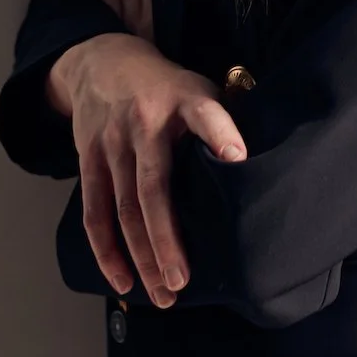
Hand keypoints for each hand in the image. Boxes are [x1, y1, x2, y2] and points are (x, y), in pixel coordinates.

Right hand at [47, 31, 246, 308]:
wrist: (101, 60)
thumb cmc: (167, 87)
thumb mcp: (199, 87)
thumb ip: (226, 120)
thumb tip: (268, 165)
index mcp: (184, 100)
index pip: (204, 114)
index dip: (219, 133)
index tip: (237, 156)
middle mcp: (144, 123)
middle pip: (153, 188)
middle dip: (165, 239)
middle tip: (181, 281)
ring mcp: (112, 143)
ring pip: (123, 209)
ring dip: (140, 257)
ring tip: (161, 295)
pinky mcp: (88, 159)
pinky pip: (94, 212)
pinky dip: (106, 251)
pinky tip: (122, 281)